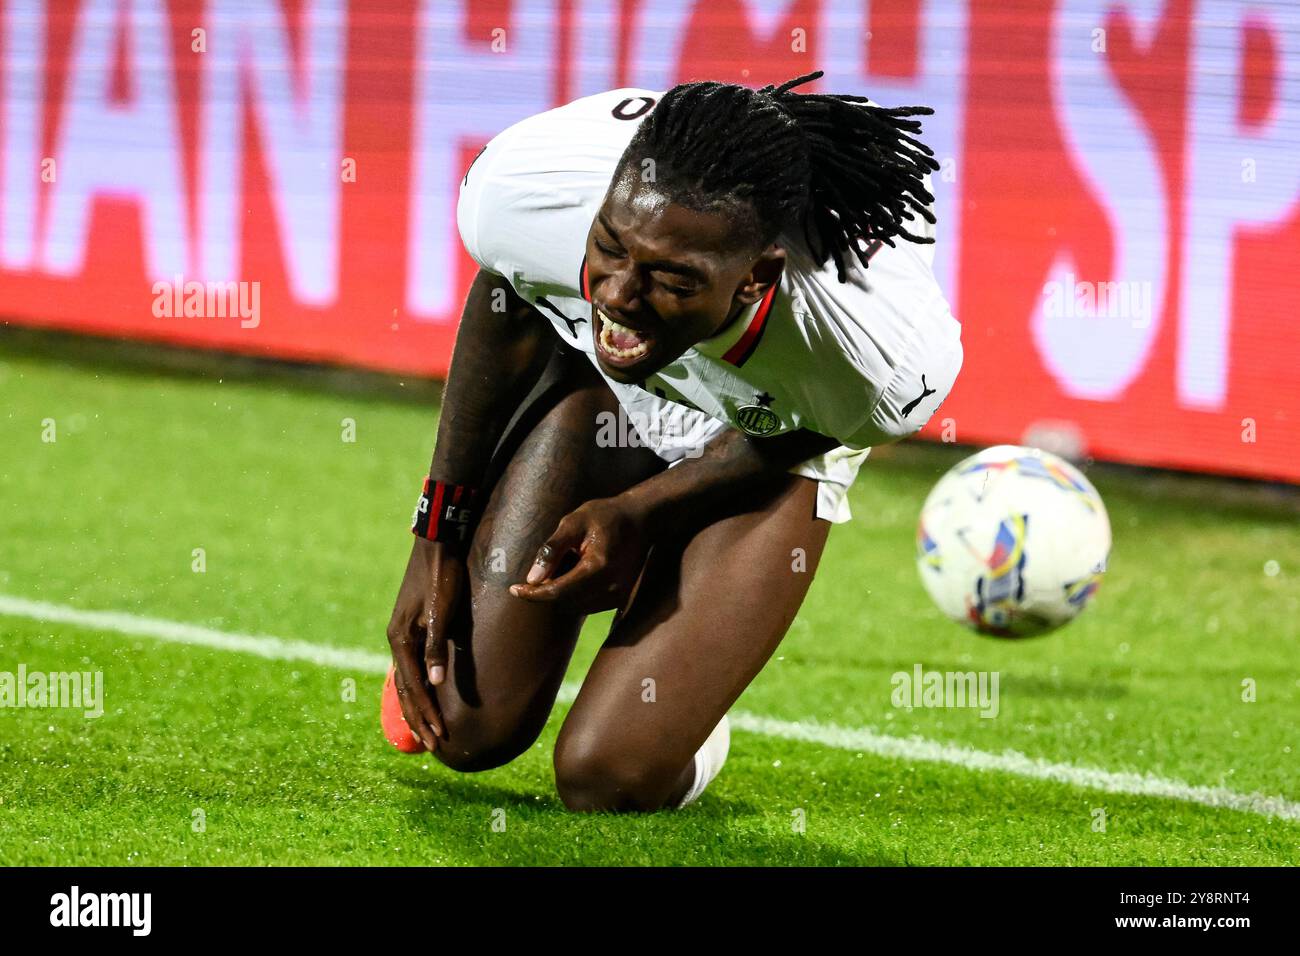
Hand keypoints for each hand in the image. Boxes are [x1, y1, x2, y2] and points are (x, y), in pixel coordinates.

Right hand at [385, 536, 464, 750]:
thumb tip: (434, 683)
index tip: (438, 738)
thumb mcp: (441, 611)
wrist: (438, 544)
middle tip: (433, 746)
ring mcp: (403, 634)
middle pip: (406, 690)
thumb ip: (435, 646)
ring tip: (427, 730)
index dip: (426, 714)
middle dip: (419, 719)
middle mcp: (398, 640)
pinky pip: (411, 667)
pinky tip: (425, 695)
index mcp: (401, 639)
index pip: (413, 688)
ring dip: (417, 706)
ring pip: (407, 680)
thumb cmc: (442, 576)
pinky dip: (417, 687)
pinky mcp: (413, 627)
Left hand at [509, 496, 652, 613]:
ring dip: (562, 594)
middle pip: (565, 603)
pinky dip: (575, 594)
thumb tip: (532, 579)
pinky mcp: (619, 598)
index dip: (533, 594)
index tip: (514, 589)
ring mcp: (618, 595)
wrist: (641, 519)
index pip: (558, 592)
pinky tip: (577, 572)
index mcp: (598, 567)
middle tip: (543, 567)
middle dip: (547, 591)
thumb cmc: (605, 516)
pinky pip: (588, 605)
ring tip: (567, 565)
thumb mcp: (573, 522)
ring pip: (575, 607)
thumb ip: (552, 550)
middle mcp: (611, 587)